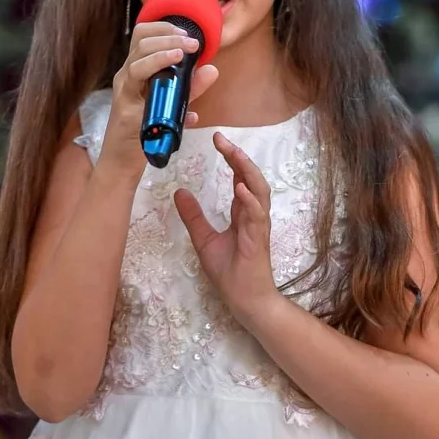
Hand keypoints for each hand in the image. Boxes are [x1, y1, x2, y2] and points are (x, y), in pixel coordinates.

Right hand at [99, 22, 218, 176]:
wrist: (123, 161)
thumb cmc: (145, 131)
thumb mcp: (172, 105)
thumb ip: (190, 88)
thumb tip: (211, 70)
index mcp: (136, 70)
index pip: (144, 35)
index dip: (165, 27)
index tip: (188, 33)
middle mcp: (126, 76)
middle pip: (140, 41)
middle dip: (168, 36)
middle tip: (192, 43)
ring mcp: (124, 92)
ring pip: (137, 61)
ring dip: (161, 53)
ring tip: (182, 53)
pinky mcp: (126, 111)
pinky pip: (138, 89)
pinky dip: (156, 81)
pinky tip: (176, 85)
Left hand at [174, 133, 278, 328]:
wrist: (245, 300)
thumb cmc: (230, 272)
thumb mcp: (204, 240)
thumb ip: (193, 216)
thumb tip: (179, 192)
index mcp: (242, 213)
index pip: (239, 179)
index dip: (231, 159)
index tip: (218, 140)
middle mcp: (254, 215)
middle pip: (251, 178)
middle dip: (238, 157)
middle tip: (223, 139)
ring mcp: (258, 226)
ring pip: (259, 191)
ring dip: (247, 171)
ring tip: (234, 154)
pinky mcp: (259, 240)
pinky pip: (257, 216)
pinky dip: (250, 200)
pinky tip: (239, 187)